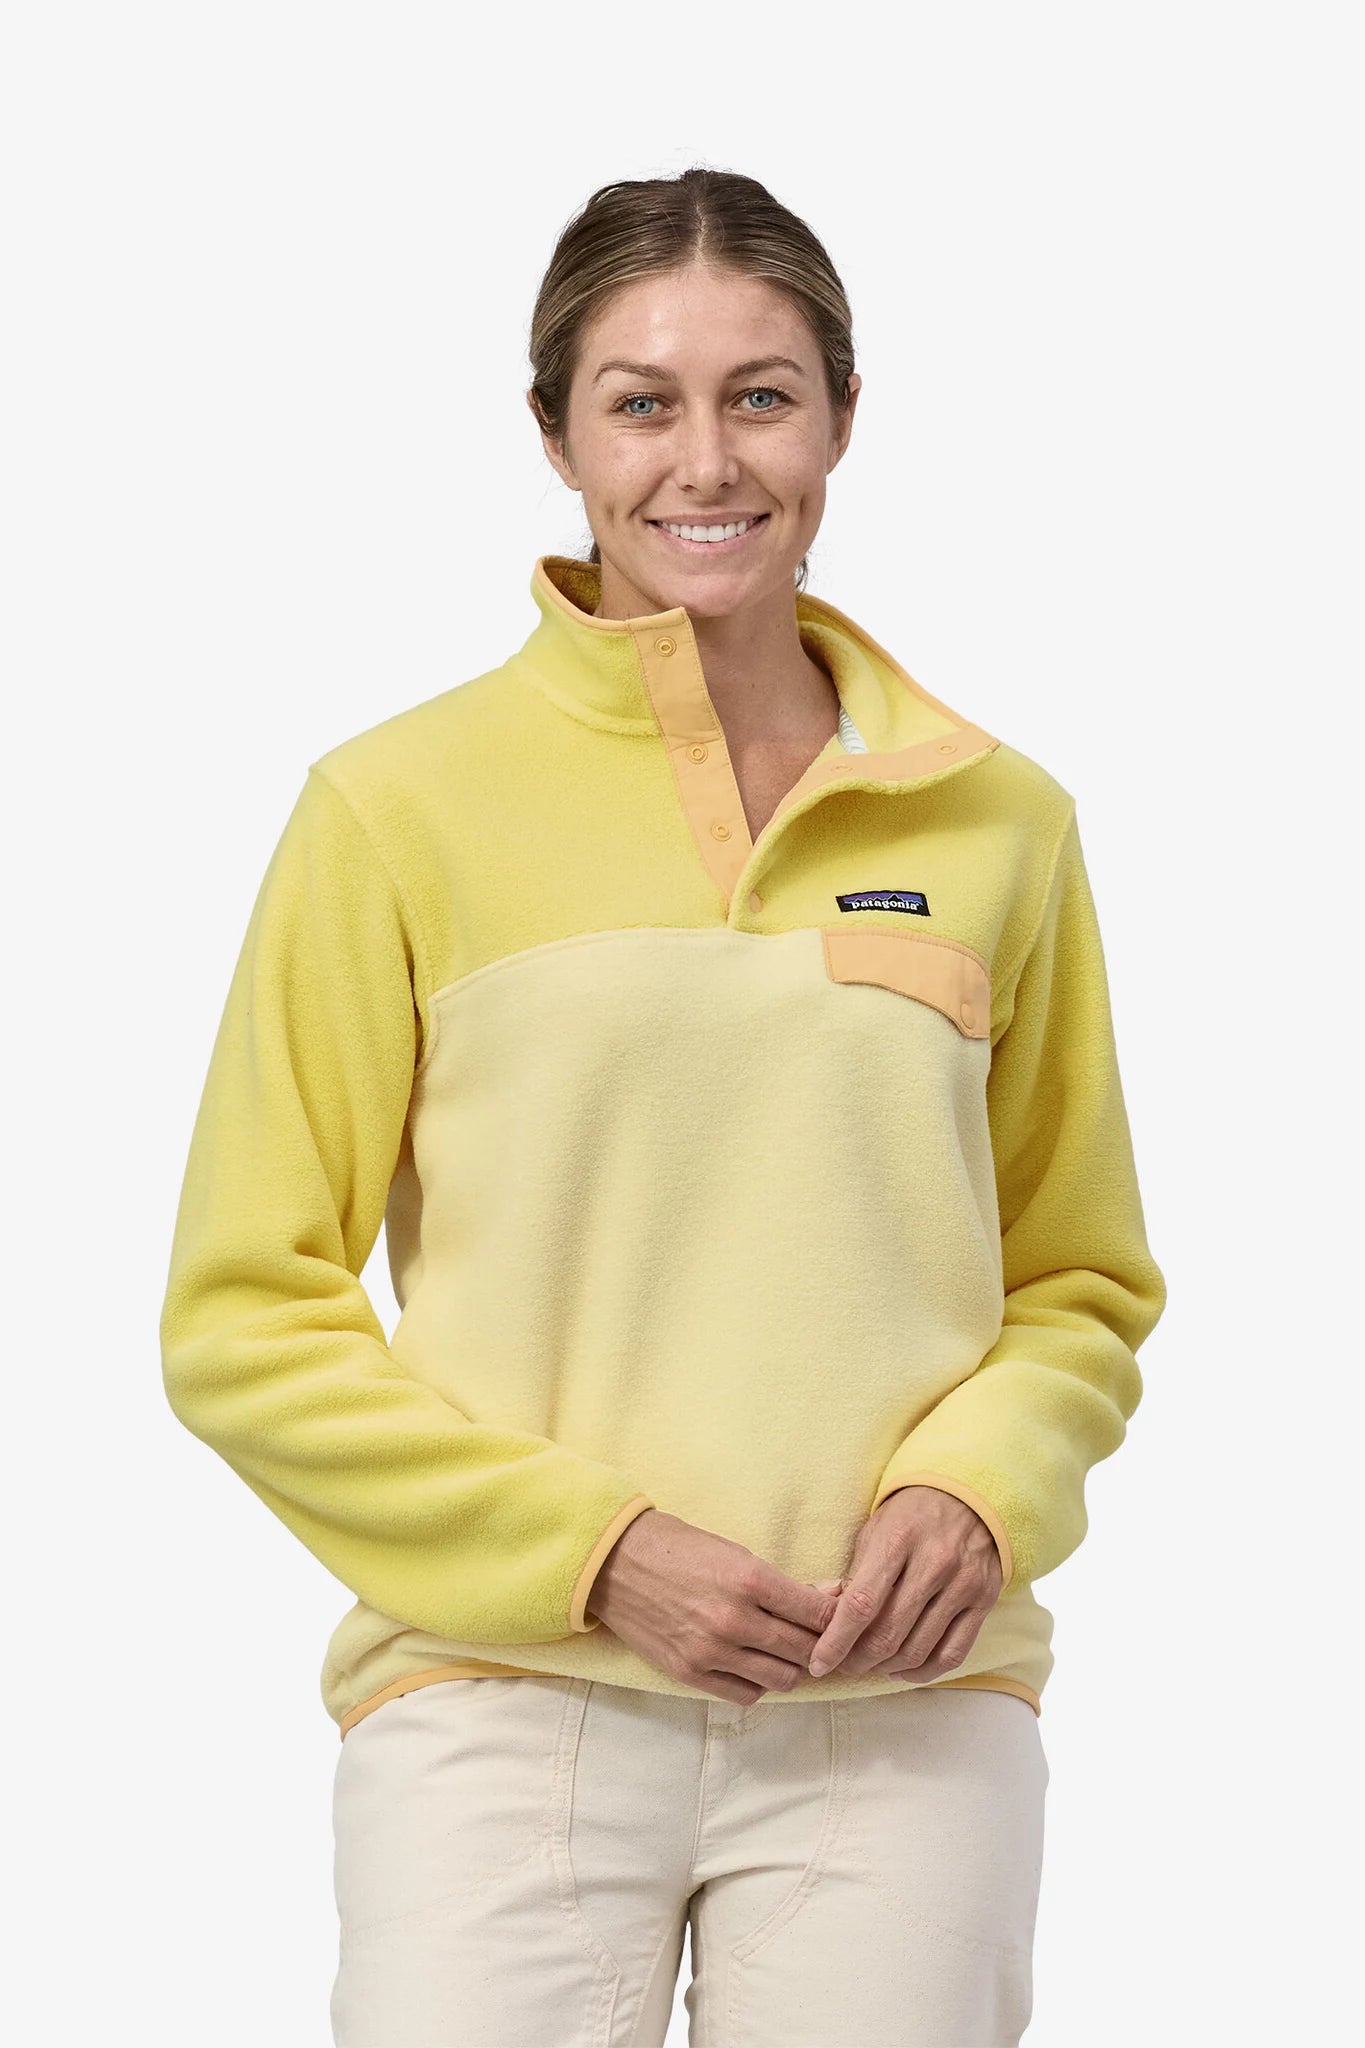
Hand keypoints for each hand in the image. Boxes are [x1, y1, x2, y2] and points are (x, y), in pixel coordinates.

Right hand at [586, 1508, 844, 1704]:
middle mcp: (735, 1620)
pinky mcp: (690, 1673)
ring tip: (786, 1653)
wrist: (616, 1562)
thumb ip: (781, 1583)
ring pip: (782, 1678)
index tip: (844, 1619)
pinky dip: (758, 1683)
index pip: (818, 1614)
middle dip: (821, 1645)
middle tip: (823, 1640)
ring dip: (791, 1667)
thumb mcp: (736, 1553)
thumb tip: (829, 1599)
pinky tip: (754, 1665)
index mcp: (750, 1579)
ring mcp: (712, 1651)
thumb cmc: (680, 1548)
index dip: (838, 1618)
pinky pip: (746, 1694)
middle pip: (805, 1650)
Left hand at [806, 1485, 1002, 1681]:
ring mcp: (963, 1583)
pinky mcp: (984, 1600)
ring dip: (888, 1668)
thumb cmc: (910, 1517)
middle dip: (859, 1661)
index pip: (861, 1604)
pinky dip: (924, 1672)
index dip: (837, 1641)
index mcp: (899, 1539)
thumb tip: (828, 1621)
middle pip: (889, 1634)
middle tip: (843, 1666)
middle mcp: (935, 1562)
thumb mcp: (875, 1531)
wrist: (969, 1497)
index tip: (818, 1663)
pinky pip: (953, 1653)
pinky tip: (904, 1669)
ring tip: (870, 1665)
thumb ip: (854, 1574)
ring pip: (919, 1650)